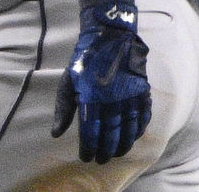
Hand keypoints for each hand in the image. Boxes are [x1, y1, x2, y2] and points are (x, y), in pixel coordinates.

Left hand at [51, 2, 151, 163]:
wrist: (109, 38)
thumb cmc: (84, 62)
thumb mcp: (68, 82)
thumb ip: (63, 109)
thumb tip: (55, 134)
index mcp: (91, 97)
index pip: (90, 132)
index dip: (88, 148)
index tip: (85, 157)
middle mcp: (111, 100)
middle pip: (111, 134)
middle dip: (105, 151)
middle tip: (101, 160)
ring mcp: (129, 96)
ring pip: (129, 130)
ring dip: (123, 145)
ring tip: (115, 154)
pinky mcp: (142, 92)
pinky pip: (143, 117)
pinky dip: (139, 130)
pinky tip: (133, 138)